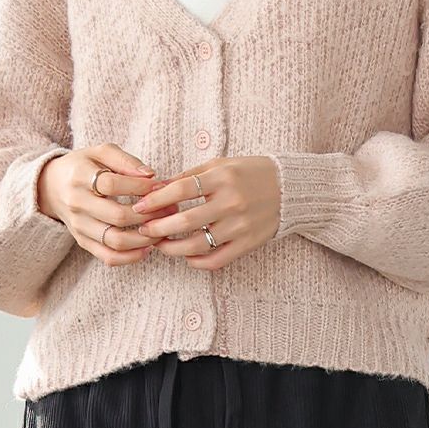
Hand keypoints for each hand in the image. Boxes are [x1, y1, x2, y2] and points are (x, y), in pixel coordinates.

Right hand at [37, 142, 180, 265]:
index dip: (139, 186)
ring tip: (163, 229)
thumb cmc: (84, 166)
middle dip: (150, 214)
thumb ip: (125, 160)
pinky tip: (148, 248)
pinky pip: (107, 257)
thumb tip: (150, 175)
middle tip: (171, 208)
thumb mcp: (101, 152)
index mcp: (79, 176)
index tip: (160, 185)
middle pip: (116, 216)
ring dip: (144, 238)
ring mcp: (79, 226)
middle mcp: (76, 204)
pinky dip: (130, 257)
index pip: (111, 184)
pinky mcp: (82, 242)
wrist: (51, 187)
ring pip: (114, 241)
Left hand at [131, 156, 280, 268]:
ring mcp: (240, 225)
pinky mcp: (248, 243)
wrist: (289, 187)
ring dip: (172, 248)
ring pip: (197, 245)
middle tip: (144, 230)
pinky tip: (186, 256)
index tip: (139, 207)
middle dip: (157, 228)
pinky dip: (197, 262)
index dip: (155, 200)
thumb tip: (155, 189)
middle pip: (184, 221)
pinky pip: (216, 260)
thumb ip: (188, 176)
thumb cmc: (249, 172)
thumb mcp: (219, 165)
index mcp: (222, 178)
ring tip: (161, 245)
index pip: (180, 190)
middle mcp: (231, 202)